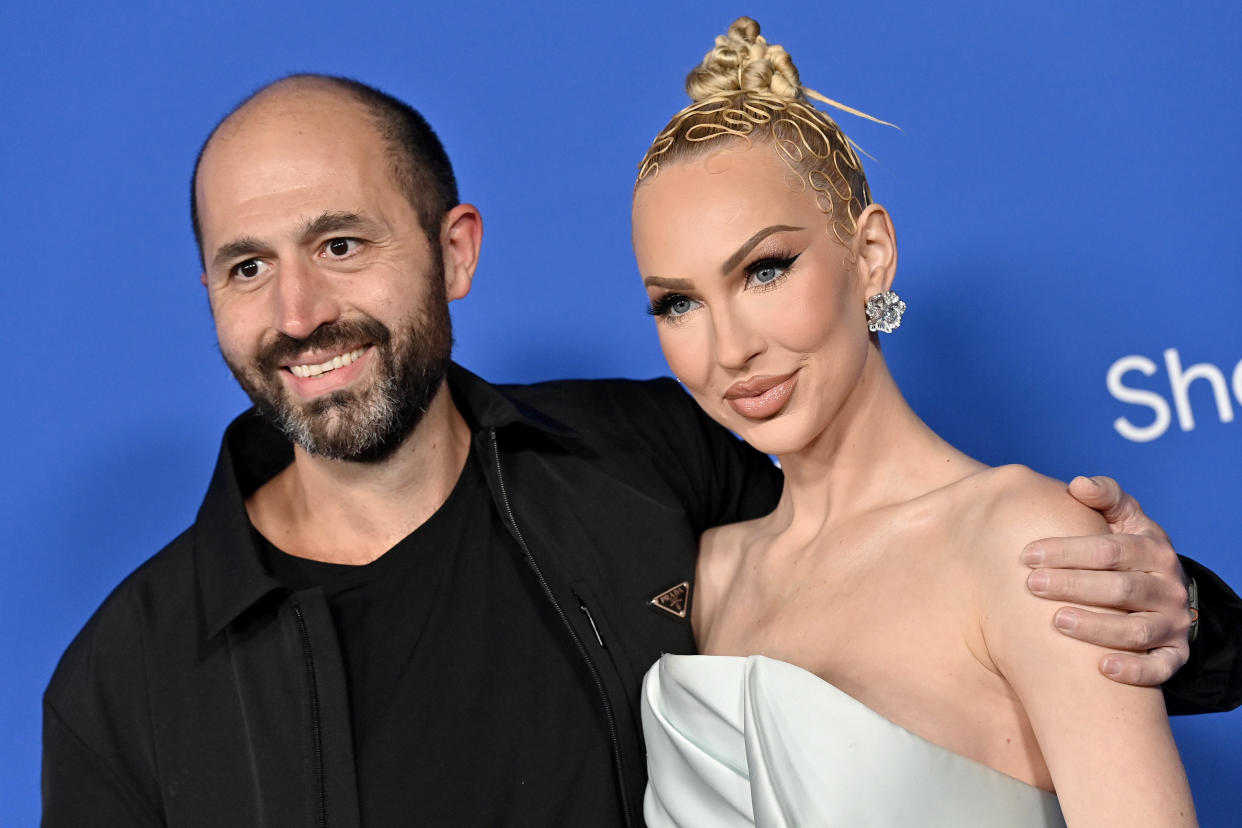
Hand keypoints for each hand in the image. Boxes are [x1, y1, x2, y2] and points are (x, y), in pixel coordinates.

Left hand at [1021, 475, 1190, 685]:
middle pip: (1121, 589)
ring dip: (1096, 627)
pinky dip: (1135, 670)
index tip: (1027, 555)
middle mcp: (1168, 586)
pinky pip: (1160, 668)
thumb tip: (1078, 484)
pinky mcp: (1175, 654)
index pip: (1109, 550)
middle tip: (1032, 585)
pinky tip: (1103, 669)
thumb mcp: (1123, 518)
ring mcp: (1173, 622)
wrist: (1164, 590)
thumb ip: (1105, 497)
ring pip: (1138, 630)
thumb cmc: (1129, 550)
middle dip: (1073, 586)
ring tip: (1057, 622)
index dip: (1067, 550)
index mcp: (1153, 549)